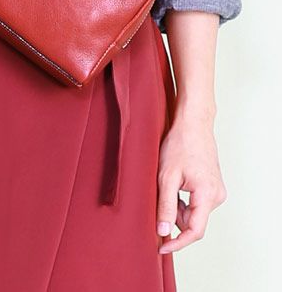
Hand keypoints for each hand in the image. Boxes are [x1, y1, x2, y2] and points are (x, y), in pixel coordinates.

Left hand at [156, 112, 227, 253]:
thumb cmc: (179, 144)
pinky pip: (196, 203)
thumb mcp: (166, 176)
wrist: (192, 124)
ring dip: (176, 207)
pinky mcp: (212, 186)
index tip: (161, 247)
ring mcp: (217, 191)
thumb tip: (163, 230)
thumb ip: (165, 204)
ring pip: (193, 212)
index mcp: (207, 195)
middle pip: (193, 222)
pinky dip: (182, 200)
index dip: (177, 242)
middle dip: (172, 218)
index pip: (194, 230)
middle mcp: (217, 196)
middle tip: (154, 201)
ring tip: (164, 186)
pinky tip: (173, 184)